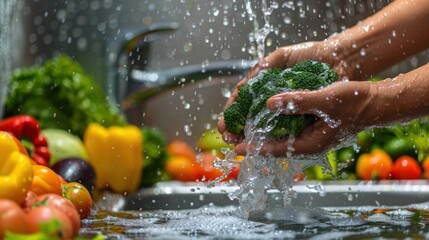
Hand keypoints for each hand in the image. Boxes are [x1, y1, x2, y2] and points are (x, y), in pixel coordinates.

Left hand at [218, 40, 357, 145]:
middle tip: (233, 136)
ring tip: (243, 126)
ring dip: (263, 132)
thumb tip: (269, 103)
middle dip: (255, 141)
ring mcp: (310, 137)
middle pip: (275, 147)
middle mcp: (308, 145)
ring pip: (280, 138)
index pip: (276, 150)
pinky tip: (265, 114)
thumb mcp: (325, 99)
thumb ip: (298, 102)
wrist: (375, 102)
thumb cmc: (355, 102)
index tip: (236, 147)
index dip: (255, 148)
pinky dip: (275, 124)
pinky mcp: (312, 129)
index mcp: (311, 144)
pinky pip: (289, 129)